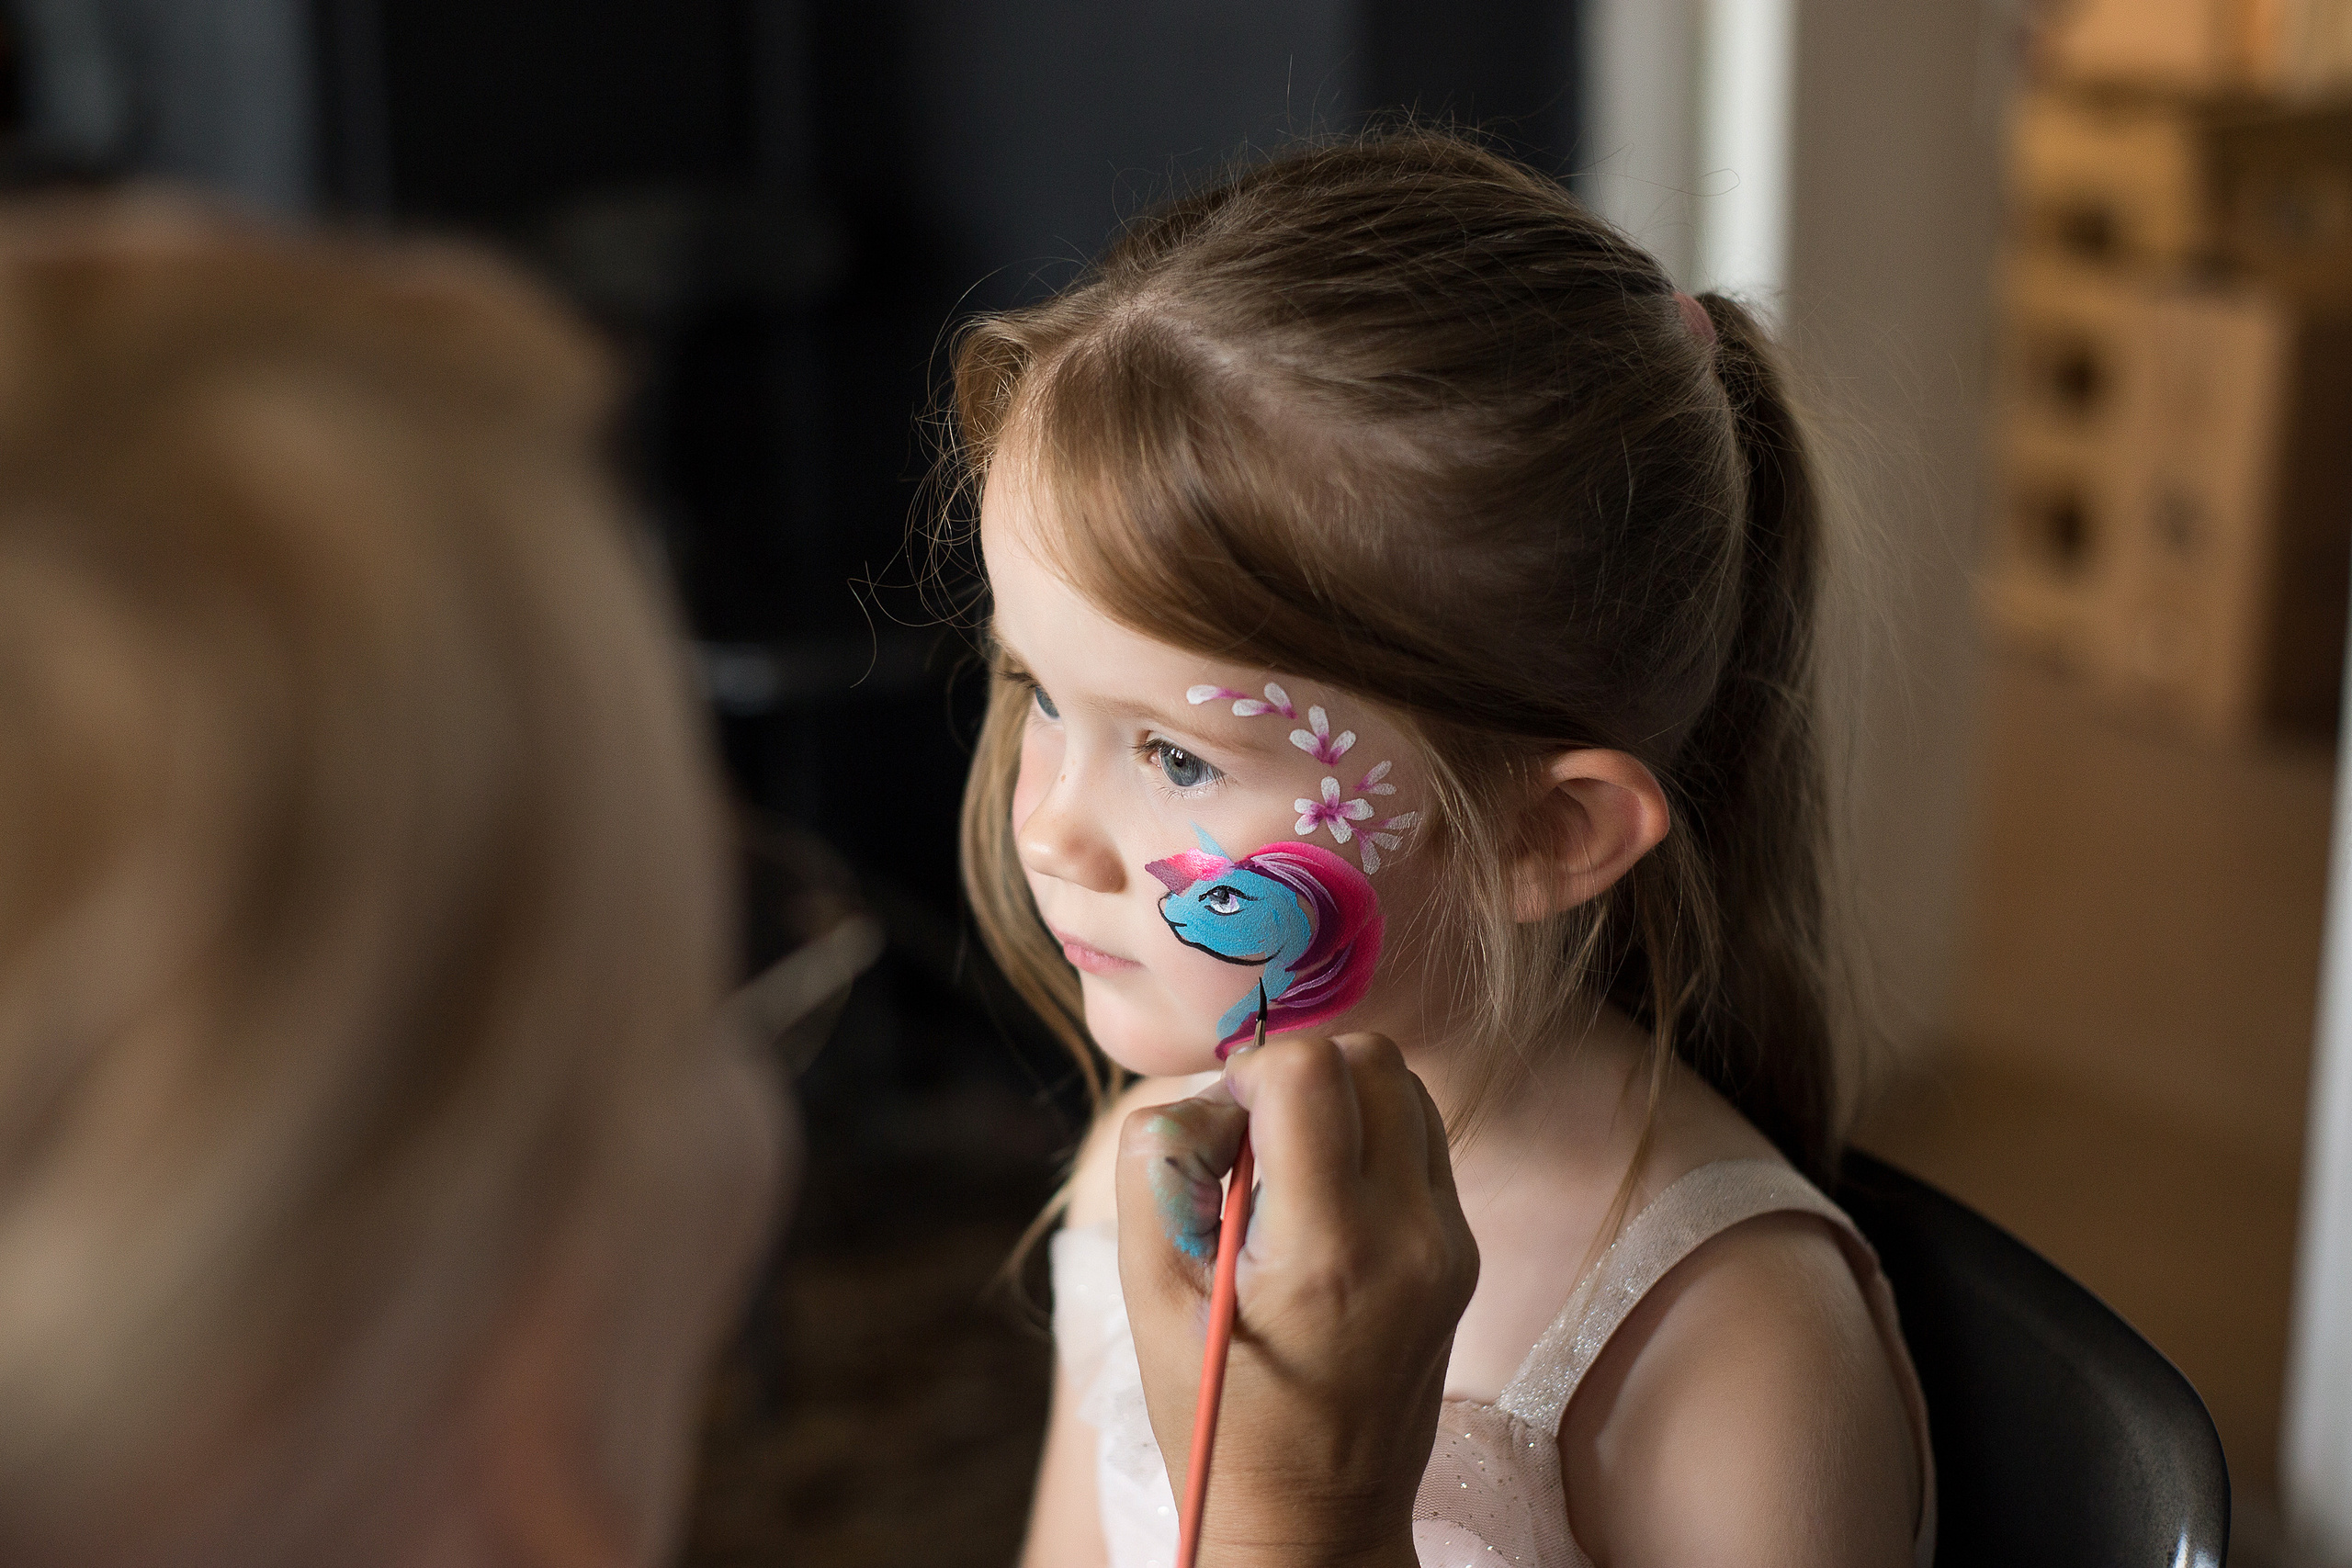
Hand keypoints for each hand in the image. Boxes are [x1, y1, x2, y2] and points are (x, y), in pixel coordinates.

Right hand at [1115, 1033, 1478, 1567]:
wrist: (1315, 1520)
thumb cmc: (1217, 1415)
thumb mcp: (1148, 1295)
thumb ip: (1157, 1169)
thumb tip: (1211, 1096)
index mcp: (1329, 1251)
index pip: (1310, 1069)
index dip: (1248, 1073)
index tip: (1221, 1131)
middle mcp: (1410, 1236)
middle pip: (1370, 1058)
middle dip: (1297, 1075)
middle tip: (1252, 1146)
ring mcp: (1448, 1244)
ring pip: (1403, 1088)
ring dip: (1338, 1101)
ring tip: (1287, 1175)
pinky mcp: (1460, 1252)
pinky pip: (1420, 1140)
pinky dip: (1368, 1140)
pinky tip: (1323, 1203)